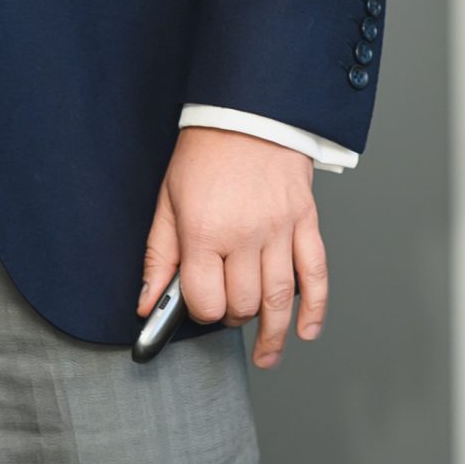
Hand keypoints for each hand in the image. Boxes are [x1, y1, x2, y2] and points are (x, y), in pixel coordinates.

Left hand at [135, 126, 327, 369]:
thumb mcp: (168, 201)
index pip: (205, 299)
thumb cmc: (205, 155)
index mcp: (205, 230)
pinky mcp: (305, 222)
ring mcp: (279, 229)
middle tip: (227, 310)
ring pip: (280, 299)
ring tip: (266, 352)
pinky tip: (306, 330)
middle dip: (233, 316)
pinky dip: (315, 309)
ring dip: (273, 333)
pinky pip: (316, 274)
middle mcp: (244, 234)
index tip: (197, 304)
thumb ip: (159, 256)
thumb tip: (147, 304)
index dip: (199, 311)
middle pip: (243, 303)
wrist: (246, 112)